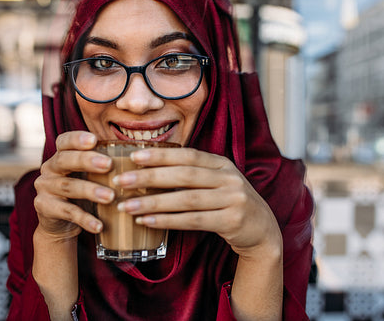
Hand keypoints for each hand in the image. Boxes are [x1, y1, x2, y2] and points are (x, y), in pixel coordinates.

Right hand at [33, 131, 114, 239]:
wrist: (61, 222)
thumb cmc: (83, 191)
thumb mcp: (91, 176)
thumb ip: (106, 165)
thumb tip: (143, 157)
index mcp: (61, 155)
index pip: (64, 141)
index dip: (77, 139)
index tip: (94, 139)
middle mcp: (50, 169)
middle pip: (65, 160)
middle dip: (87, 161)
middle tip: (108, 164)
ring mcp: (45, 188)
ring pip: (68, 187)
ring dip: (91, 191)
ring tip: (111, 197)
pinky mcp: (45, 208)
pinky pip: (67, 212)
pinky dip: (85, 219)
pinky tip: (99, 225)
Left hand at [115, 147, 281, 257]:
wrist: (261, 229)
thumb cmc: (229, 203)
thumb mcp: (217, 182)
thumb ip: (193, 174)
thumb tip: (148, 171)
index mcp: (222, 164)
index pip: (188, 155)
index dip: (161, 155)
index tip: (133, 157)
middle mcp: (229, 178)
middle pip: (184, 175)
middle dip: (150, 177)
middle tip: (121, 182)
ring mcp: (233, 199)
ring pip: (186, 199)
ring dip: (153, 203)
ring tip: (127, 207)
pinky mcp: (232, 221)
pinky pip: (194, 220)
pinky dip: (168, 221)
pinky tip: (148, 221)